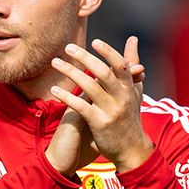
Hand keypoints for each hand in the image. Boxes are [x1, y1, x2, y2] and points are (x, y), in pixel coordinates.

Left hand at [49, 36, 153, 172]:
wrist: (131, 150)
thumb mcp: (134, 90)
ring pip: (89, 86)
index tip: (94, 42)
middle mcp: (122, 98)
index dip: (108, 52)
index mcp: (129, 88)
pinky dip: (67, 96)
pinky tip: (54, 89)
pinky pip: (80, 106)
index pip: (121, 65)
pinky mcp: (99, 123)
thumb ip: (131, 64)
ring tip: (55, 62)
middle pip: (103, 72)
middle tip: (68, 47)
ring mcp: (110, 111)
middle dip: (85, 57)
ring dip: (71, 72)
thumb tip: (132, 38)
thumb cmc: (130, 116)